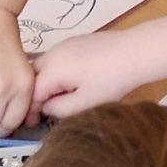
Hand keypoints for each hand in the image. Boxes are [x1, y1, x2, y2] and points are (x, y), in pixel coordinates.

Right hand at [32, 33, 149, 121]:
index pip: (30, 92)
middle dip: (34, 95)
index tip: (32, 124)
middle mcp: (53, 53)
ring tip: (60, 99)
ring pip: (44, 66)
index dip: (30, 110)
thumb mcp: (85, 103)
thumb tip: (45, 108)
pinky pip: (56, 59)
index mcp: (53, 68)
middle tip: (44, 112)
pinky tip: (73, 83)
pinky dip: (56, 73)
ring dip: (46, 83)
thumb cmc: (112, 80)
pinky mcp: (74, 41)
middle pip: (32, 76)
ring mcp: (63, 44)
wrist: (137, 52)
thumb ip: (59, 109)